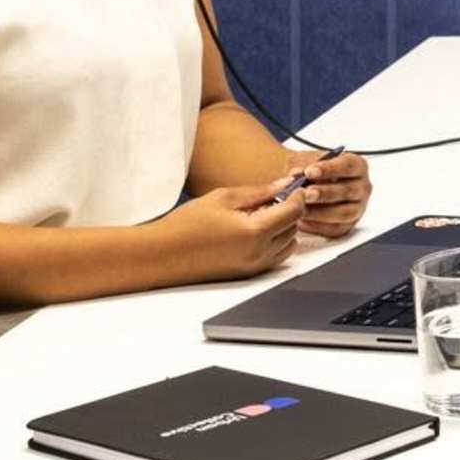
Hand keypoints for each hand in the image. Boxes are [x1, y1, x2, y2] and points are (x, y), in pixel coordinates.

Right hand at [163, 182, 307, 281]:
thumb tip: (285, 185)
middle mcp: (259, 253)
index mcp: (255, 232)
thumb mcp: (224, 197)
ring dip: (283, 228)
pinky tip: (252, 230)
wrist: (163, 254)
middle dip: (289, 210)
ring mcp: (254, 267)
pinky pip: (274, 257)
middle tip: (272, 197)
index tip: (292, 186)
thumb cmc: (187, 225)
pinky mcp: (247, 274)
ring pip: (288, 245)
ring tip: (259, 214)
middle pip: (294, 228)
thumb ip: (260, 192)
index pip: (294, 212)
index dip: (297, 195)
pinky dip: (273, 242)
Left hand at [285, 148, 371, 240]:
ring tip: (301, 208)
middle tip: (306, 193)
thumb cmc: (313, 174)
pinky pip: (335, 229)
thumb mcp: (309, 163)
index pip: (348, 165)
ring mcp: (357, 208)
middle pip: (347, 191)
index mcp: (357, 166)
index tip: (309, 172)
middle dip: (324, 193)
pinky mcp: (347, 226)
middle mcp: (362, 187)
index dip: (329, 168)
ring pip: (344, 213)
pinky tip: (302, 220)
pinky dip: (317, 226)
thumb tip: (296, 174)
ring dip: (320, 212)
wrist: (310, 191)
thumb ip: (303, 166)